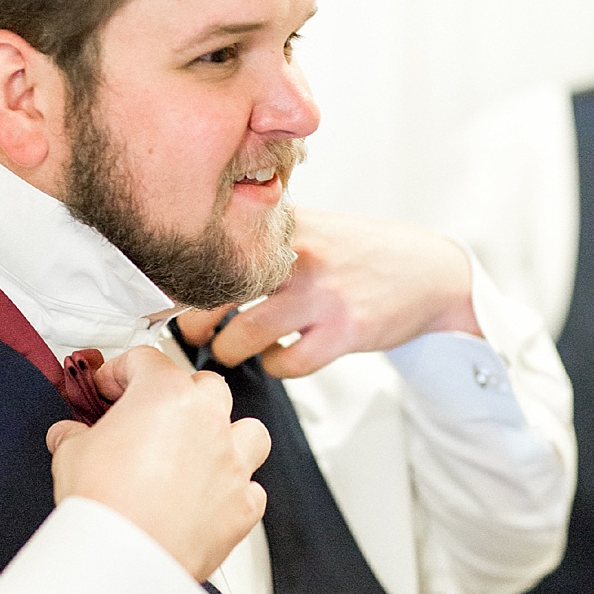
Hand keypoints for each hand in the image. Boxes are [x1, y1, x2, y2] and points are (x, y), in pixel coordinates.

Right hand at [46, 344, 269, 580]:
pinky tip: (206, 497)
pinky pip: (249, 486)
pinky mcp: (243, 506)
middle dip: (178, 395)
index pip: (146, 359)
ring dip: (226, 434)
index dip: (120, 371)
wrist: (125, 559)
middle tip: (149, 416)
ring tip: (197, 449)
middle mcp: (208, 421)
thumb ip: (75, 434)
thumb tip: (70, 435)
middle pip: (205, 386)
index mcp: (167, 394)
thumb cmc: (104, 503)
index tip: (109, 388)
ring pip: (248, 430)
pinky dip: (232, 489)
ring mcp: (232, 464)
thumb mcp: (71, 452)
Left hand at [205, 206, 479, 378]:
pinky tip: (277, 358)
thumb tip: (196, 255)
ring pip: (244, 336)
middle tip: (190, 331)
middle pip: (216, 293)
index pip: (212, 251)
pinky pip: (288, 364)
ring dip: (228, 351)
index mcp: (284, 226)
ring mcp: (321, 295)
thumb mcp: (312, 226)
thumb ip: (263, 236)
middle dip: (192, 321)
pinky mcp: (344, 331)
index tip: (162, 299)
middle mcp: (298, 256)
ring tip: (228, 351)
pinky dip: (275, 367)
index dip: (179, 281)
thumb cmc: (361, 252)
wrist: (431, 272)